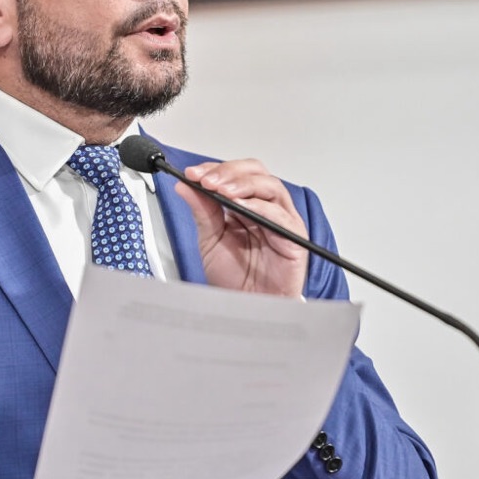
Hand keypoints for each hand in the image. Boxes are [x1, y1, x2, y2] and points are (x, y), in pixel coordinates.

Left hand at [175, 158, 308, 297]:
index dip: (215, 169)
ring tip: (221, 189)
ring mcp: (281, 220)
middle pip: (255, 173)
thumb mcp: (210, 241)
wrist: (247, 308)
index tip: (192, 173)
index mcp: (245, 206)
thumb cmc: (236, 279)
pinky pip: (281, 214)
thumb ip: (202, 211)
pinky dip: (260, 207)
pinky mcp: (294, 236)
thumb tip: (185, 186)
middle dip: (229, 172)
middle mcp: (265, 209)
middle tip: (207, 180)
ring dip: (243, 184)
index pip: (234, 175)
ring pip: (270, 186)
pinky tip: (242, 207)